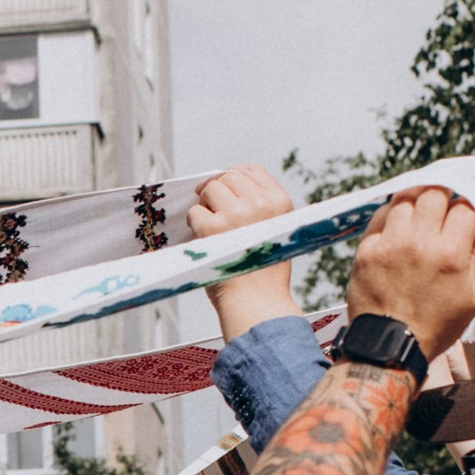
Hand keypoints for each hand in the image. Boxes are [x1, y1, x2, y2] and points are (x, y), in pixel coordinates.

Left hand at [188, 162, 296, 340]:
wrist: (257, 304)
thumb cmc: (263, 272)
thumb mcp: (276, 231)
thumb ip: (261, 206)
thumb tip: (225, 182)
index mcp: (280, 202)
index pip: (251, 171)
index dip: (233, 176)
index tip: (224, 190)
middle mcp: (260, 203)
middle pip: (227, 177)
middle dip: (216, 191)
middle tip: (213, 212)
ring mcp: (236, 214)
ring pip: (210, 190)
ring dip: (205, 206)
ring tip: (212, 229)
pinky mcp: (213, 228)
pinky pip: (195, 213)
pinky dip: (195, 225)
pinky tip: (205, 241)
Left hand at [345, 188, 474, 365]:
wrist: (390, 347)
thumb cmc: (436, 325)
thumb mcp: (471, 296)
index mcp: (451, 254)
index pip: (464, 206)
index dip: (466, 206)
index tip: (462, 212)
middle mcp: (420, 243)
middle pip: (434, 193)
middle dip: (442, 196)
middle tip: (441, 205)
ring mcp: (390, 244)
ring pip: (405, 198)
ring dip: (415, 200)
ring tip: (419, 211)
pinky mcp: (367, 250)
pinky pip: (380, 216)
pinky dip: (391, 214)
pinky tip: (398, 223)